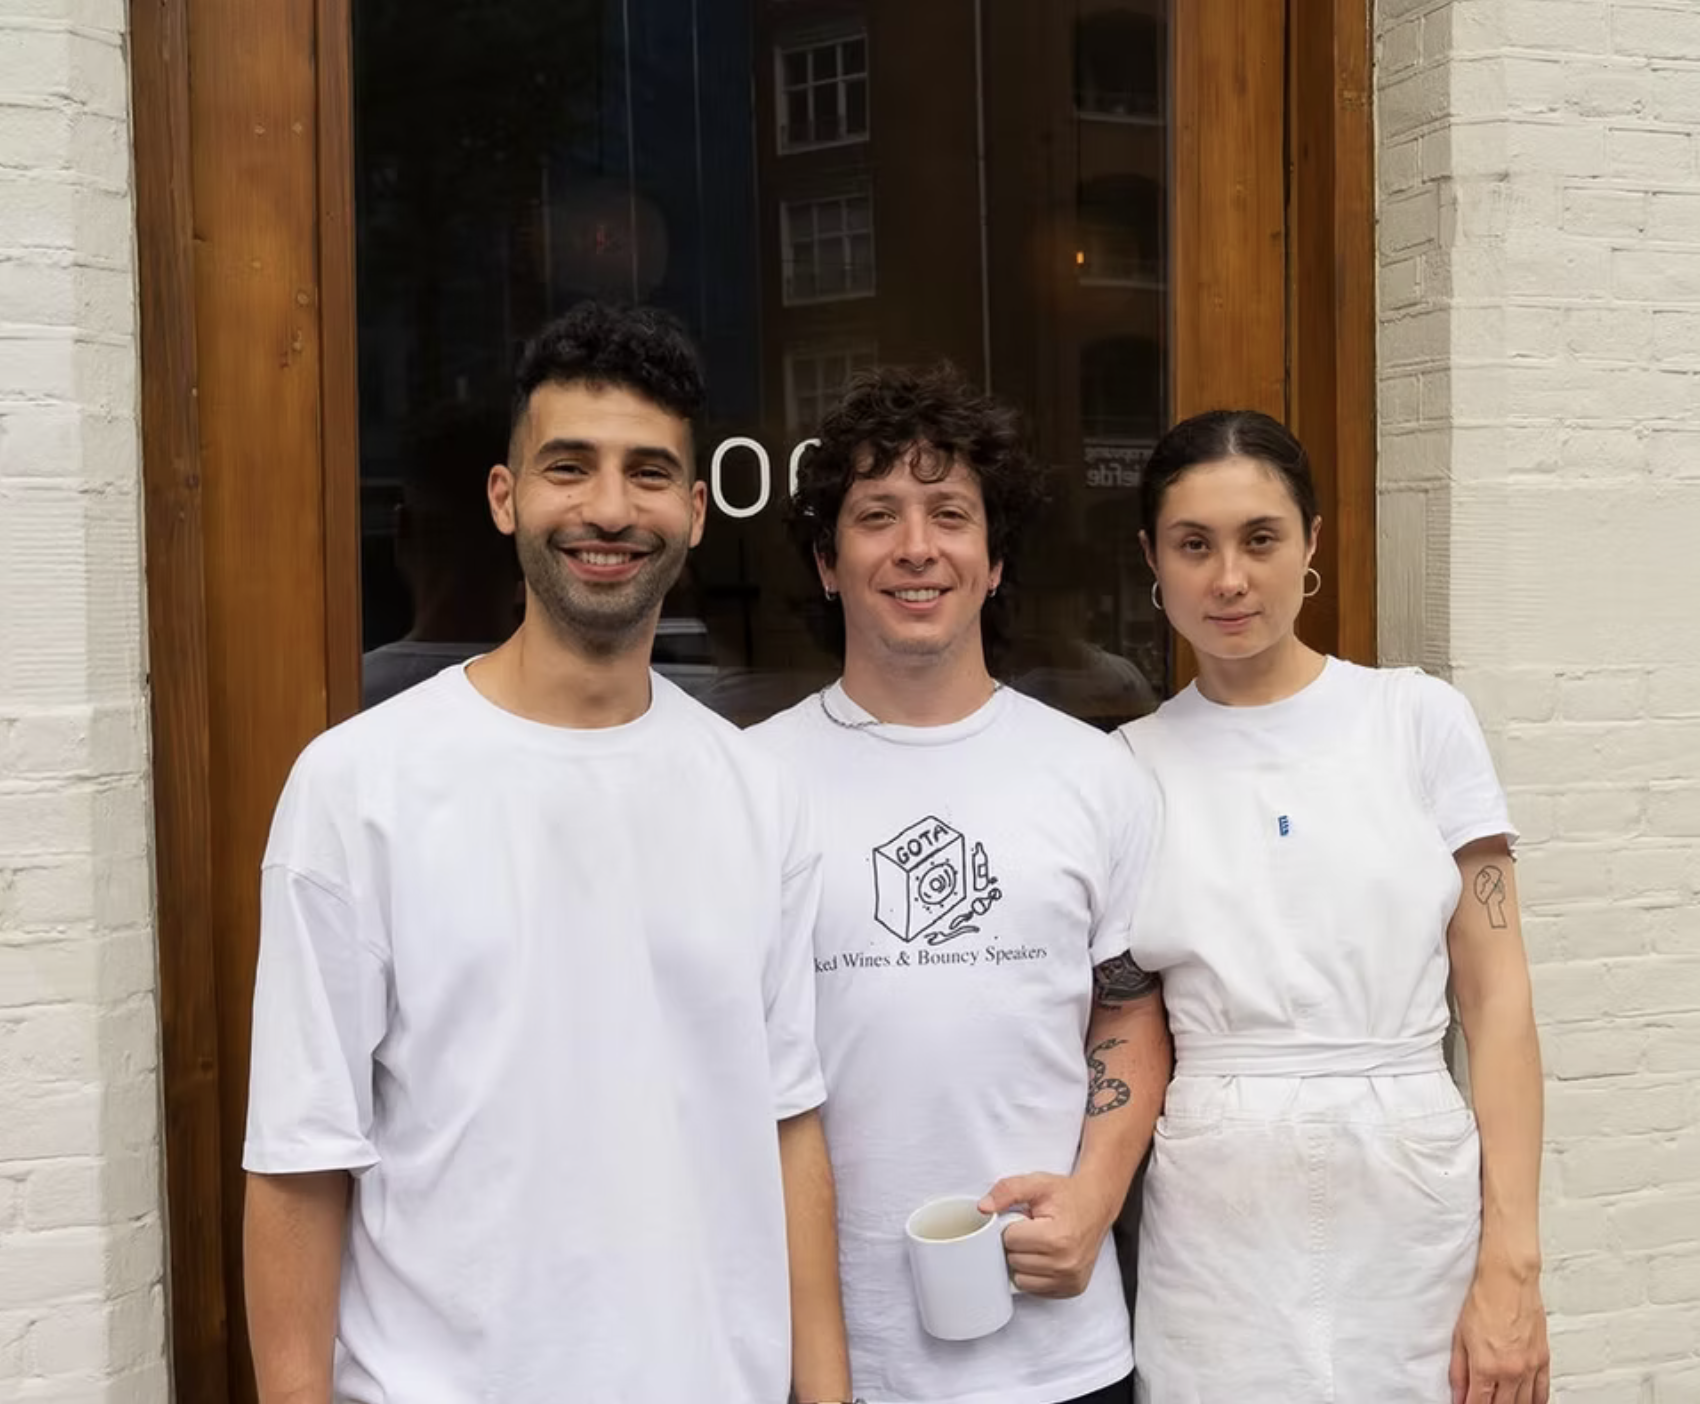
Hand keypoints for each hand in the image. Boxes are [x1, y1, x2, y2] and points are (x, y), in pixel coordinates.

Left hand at [978, 1172, 1117, 1298]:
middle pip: (1014, 1261)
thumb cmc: (1067, 1196)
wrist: (1097, 1205)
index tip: (1027, 1219)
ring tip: (1040, 1243)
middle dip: (1018, 1244)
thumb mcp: (1037, 1184)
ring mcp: (1071, 1280)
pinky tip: (1047, 1257)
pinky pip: (1036, 1290)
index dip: (1013, 1226)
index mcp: (1057, 1238)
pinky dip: (1035, 1275)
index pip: (1010, 1240)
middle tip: (1034, 1230)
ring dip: (1025, 1261)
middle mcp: (1067, 1264)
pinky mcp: (1072, 1289)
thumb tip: (983, 1208)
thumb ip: (1007, 1190)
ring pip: (1022, 1279)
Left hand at [1450, 1261, 1549, 1403]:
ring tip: (1501, 1401)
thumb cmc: (1484, 1301)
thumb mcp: (1460, 1337)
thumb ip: (1458, 1371)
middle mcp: (1511, 1371)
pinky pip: (1542, 1392)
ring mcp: (1530, 1367)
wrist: (1508, 1280)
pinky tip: (1527, 1403)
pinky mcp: (1543, 1360)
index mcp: (1487, 1367)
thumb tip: (1457, 1394)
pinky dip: (1534, 1402)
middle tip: (1482, 1402)